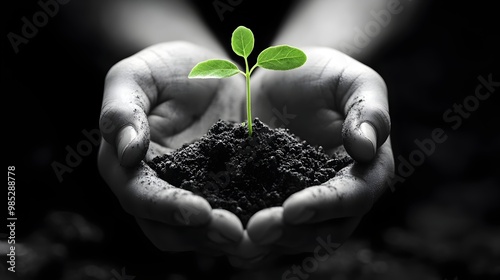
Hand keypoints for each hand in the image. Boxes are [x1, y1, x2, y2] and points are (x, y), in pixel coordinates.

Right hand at [97, 41, 245, 254]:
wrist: (209, 72)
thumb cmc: (166, 68)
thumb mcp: (138, 75)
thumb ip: (122, 109)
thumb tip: (125, 152)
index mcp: (126, 166)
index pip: (139, 196)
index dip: (166, 207)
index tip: (200, 211)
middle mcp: (156, 189)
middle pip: (168, 229)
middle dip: (199, 235)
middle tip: (234, 233)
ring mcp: (191, 194)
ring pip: (199, 233)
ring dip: (225, 239)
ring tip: (256, 238)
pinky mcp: (223, 191)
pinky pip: (233, 215)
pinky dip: (248, 224)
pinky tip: (272, 224)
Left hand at [233, 47, 393, 266]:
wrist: (282, 79)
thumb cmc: (322, 74)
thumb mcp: (349, 79)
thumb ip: (367, 109)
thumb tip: (367, 148)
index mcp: (367, 168)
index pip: (355, 194)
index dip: (327, 205)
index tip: (293, 207)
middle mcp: (339, 194)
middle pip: (326, 229)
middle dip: (293, 233)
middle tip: (258, 229)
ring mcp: (306, 202)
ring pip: (297, 237)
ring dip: (270, 244)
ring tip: (239, 241)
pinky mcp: (274, 201)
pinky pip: (268, 227)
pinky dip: (251, 240)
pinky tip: (227, 240)